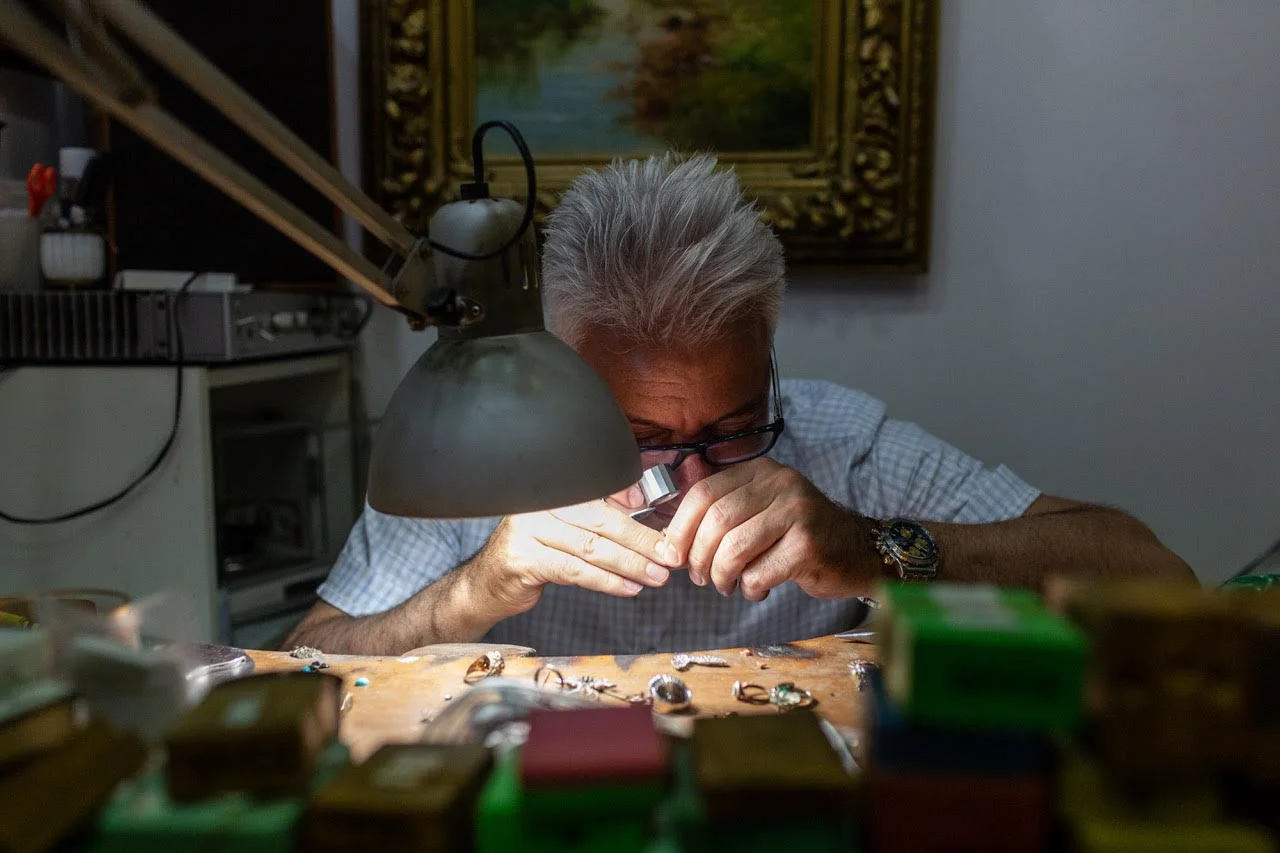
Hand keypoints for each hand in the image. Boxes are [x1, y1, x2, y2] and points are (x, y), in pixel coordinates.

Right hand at [465, 495, 682, 618]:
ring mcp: (527, 529)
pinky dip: (606, 581)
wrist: (488, 583)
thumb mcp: (567, 527)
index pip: (601, 491)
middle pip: (601, 520)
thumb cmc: (535, 551)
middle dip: (641, 541)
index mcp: (552, 486)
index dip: (635, 508)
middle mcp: (538, 502)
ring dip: (630, 564)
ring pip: (590, 546)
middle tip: (668, 556)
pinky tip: (628, 588)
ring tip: (655, 577)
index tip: (664, 528)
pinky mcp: (524, 559)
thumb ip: (599, 512)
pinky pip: (574, 570)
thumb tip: (640, 500)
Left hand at [663, 457, 879, 601]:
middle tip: (700, 577)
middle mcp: (780, 483)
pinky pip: (759, 572)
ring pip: (734, 548)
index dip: (680, 526)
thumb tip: (670, 534)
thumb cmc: (798, 535)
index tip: (673, 554)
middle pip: (716, 520)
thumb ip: (722, 510)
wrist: (857, 551)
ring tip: (727, 586)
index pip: (704, 492)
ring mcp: (797, 512)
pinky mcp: (808, 545)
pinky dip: (750, 588)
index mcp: (761, 471)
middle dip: (699, 556)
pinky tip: (757, 589)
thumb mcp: (761, 509)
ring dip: (722, 576)